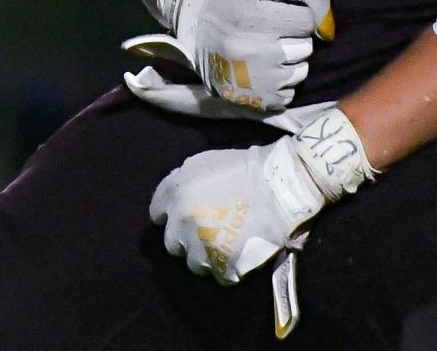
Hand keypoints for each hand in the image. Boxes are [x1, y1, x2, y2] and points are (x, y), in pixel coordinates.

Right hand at [126, 0, 333, 111]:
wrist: (200, 28)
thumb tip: (328, 31)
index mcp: (247, 14)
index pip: (306, 21)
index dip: (301, 14)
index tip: (283, 13)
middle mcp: (244, 49)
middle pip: (304, 48)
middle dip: (297, 38)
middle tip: (274, 31)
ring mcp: (246, 79)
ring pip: (299, 71)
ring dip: (292, 60)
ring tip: (269, 49)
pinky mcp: (248, 100)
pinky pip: (289, 93)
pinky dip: (282, 82)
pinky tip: (263, 69)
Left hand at [150, 139, 320, 283]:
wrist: (279, 186)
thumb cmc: (246, 168)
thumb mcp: (207, 162)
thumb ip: (184, 181)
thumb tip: (177, 198)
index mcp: (176, 191)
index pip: (157, 211)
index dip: (170, 212)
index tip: (184, 214)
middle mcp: (181, 220)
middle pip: (171, 241)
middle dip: (186, 236)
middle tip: (207, 230)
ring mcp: (199, 245)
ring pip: (192, 261)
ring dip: (204, 255)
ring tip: (224, 244)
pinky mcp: (219, 264)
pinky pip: (215, 275)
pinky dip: (225, 267)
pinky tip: (236, 254)